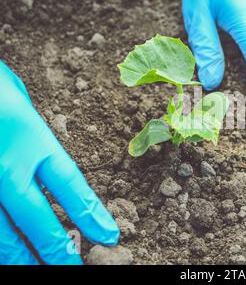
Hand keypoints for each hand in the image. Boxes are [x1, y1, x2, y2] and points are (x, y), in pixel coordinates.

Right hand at [0, 61, 118, 264]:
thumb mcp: (21, 103)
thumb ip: (35, 137)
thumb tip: (48, 164)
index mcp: (32, 140)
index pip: (71, 186)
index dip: (92, 215)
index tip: (110, 236)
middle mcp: (7, 167)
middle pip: (39, 219)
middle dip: (58, 249)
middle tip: (74, 267)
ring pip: (3, 235)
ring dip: (23, 257)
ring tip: (39, 268)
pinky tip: (7, 254)